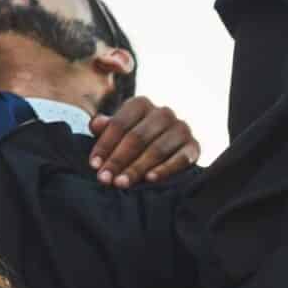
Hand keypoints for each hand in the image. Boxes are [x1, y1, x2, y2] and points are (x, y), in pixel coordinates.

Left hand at [88, 97, 202, 187]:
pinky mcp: (194, 146)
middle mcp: (162, 112)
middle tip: (104, 179)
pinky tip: (150, 180)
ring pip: (156, 149)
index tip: (93, 165)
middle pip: (136, 138)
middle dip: (118, 160)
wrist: (172, 146)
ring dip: (137, 168)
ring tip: (121, 183)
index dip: (104, 145)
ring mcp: (181, 128)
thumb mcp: (120, 130)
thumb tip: (96, 124)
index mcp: (140, 104)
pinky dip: (165, 169)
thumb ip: (106, 127)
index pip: (119, 124)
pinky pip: (180, 159)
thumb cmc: (136, 138)